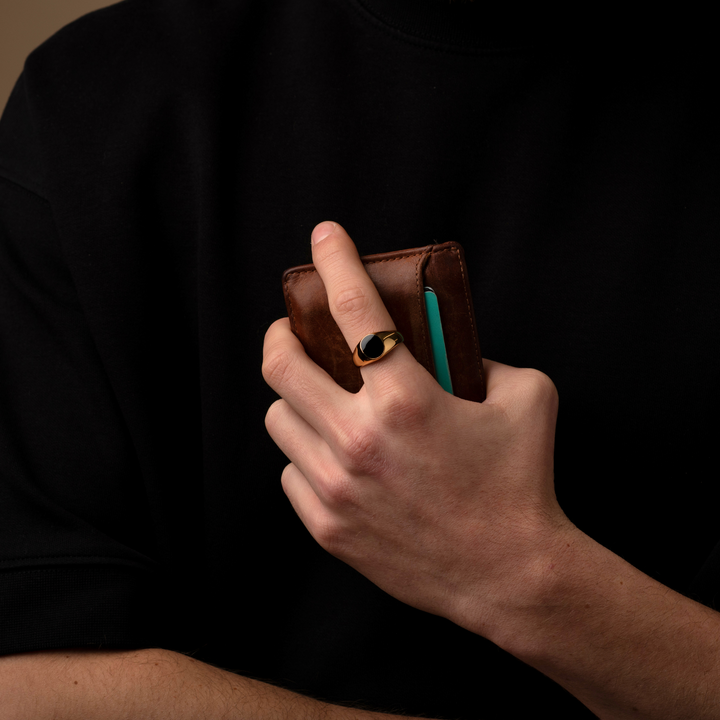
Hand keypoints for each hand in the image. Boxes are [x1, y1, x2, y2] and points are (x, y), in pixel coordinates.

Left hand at [263, 221, 572, 637]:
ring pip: (278, 419)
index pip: (354, 308)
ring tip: (320, 399)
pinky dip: (306, 454)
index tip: (323, 237)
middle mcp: (359, 439)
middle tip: (294, 331)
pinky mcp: (327, 525)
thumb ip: (486, 359)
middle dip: (281, 334)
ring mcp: (336, 486)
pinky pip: (291, 472)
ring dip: (295, 399)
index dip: (334, 261)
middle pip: (281, 364)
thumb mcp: (526, 397)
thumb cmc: (521, 482)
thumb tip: (451, 346)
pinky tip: (333, 456)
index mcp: (407, 399)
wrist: (510, 574)